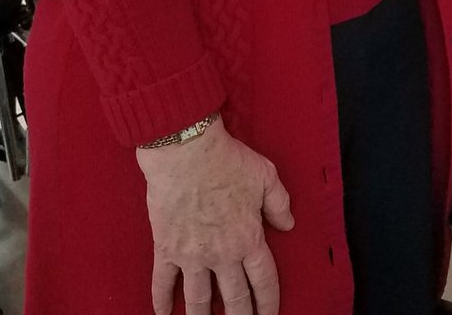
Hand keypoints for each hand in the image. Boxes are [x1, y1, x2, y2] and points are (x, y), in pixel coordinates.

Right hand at [137, 117, 294, 314]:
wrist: (187, 152)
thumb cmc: (228, 160)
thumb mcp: (266, 176)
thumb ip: (279, 203)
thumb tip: (288, 225)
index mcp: (249, 238)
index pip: (264, 281)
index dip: (268, 303)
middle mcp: (222, 254)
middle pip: (234, 298)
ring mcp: (192, 255)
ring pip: (199, 300)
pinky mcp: (166, 249)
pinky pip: (163, 283)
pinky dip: (162, 302)